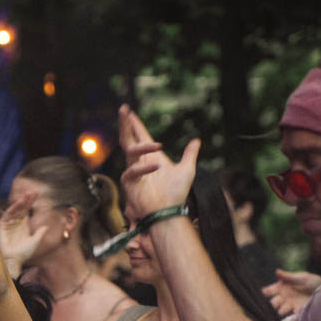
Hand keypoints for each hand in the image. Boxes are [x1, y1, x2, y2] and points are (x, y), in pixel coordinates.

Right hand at [0, 192, 47, 273]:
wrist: (14, 260)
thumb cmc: (24, 253)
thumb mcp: (35, 241)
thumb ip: (40, 233)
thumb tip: (46, 227)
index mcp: (24, 225)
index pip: (27, 210)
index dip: (31, 202)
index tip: (37, 194)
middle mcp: (16, 223)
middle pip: (22, 208)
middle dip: (27, 200)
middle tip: (33, 192)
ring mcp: (9, 224)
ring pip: (15, 210)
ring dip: (20, 202)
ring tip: (26, 196)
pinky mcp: (2, 226)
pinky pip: (7, 215)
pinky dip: (12, 208)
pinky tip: (18, 203)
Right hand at [118, 105, 199, 220]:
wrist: (169, 212)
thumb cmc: (176, 194)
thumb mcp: (187, 169)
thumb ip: (190, 154)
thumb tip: (197, 140)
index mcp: (151, 157)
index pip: (140, 136)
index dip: (135, 124)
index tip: (129, 111)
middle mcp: (140, 162)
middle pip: (128, 139)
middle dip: (126, 124)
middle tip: (123, 108)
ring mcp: (133, 172)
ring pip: (129, 151)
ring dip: (141, 146)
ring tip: (158, 146)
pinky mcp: (129, 184)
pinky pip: (132, 171)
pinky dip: (144, 168)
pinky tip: (157, 166)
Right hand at [262, 269, 320, 316]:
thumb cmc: (310, 281)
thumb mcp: (300, 277)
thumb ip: (287, 276)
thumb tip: (276, 271)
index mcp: (281, 287)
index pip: (269, 291)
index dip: (266, 292)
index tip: (265, 293)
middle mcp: (283, 297)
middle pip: (273, 303)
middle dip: (273, 303)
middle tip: (278, 301)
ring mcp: (289, 305)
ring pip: (279, 311)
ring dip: (282, 310)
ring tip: (286, 307)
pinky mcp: (297, 311)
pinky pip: (290, 317)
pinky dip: (291, 316)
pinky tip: (293, 313)